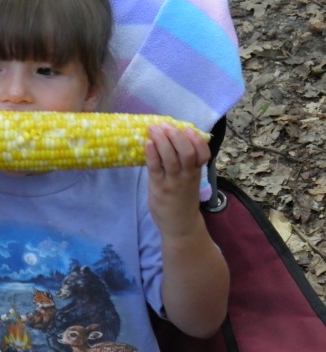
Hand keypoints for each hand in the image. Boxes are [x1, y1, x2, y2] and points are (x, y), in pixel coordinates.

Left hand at [145, 123, 210, 237]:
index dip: (197, 140)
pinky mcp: (159, 187)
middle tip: (165, 125)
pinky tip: (148, 143)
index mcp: (196, 172)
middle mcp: (187, 176)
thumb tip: (172, 140)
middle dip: (176, 136)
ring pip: (171, 158)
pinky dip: (152, 154)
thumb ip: (185, 164)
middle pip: (187, 152)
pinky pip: (156, 168)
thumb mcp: (189, 181)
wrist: (180, 226)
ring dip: (162, 140)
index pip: (203, 154)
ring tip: (153, 129)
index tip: (187, 129)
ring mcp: (173, 182)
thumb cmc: (182, 200)